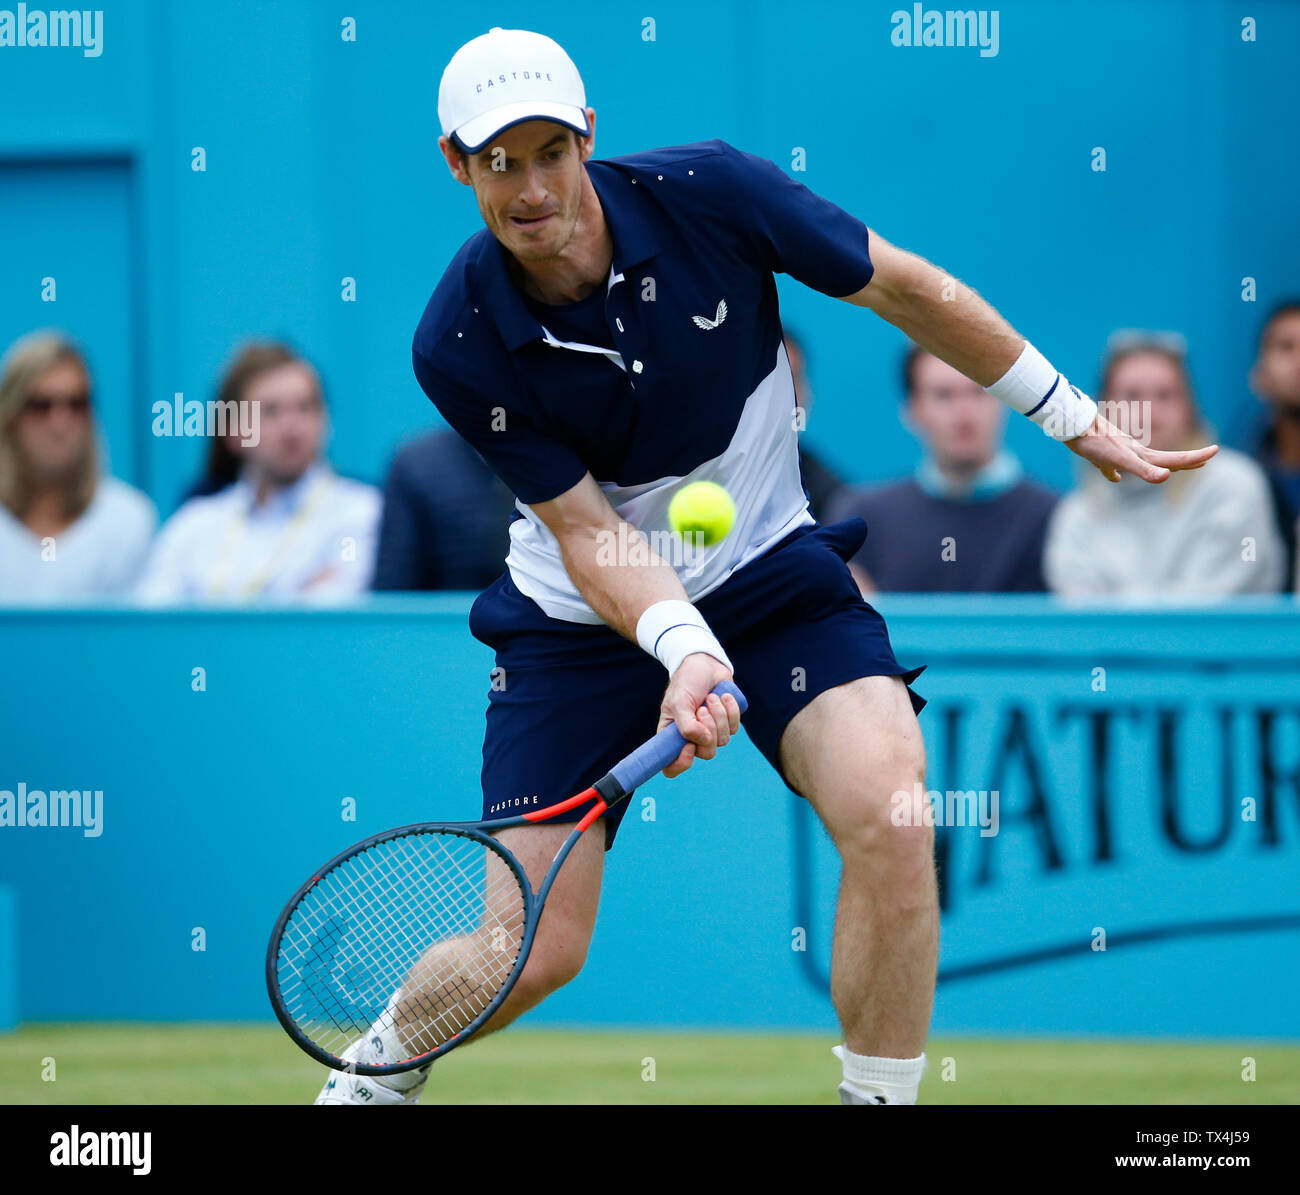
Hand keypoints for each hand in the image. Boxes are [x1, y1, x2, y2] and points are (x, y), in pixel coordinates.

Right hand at [656, 653, 742, 778]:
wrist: (705, 663)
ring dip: (719, 716)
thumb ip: (687, 725)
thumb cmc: (686, 681)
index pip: (671, 767)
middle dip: (708, 729)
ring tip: (711, 697)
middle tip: (702, 709)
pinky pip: (734, 728)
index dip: (680, 764)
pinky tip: (723, 696)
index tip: (688, 747)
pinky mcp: (727, 723)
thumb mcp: (679, 701)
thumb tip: (703, 741)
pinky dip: (731, 711)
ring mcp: (711, 732)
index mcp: (672, 736)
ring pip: (722, 741)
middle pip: (705, 754)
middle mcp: (691, 738)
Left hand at [1065, 412, 1217, 482]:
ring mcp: (1119, 452)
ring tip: (1169, 469)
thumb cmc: (1097, 444)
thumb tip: (1165, 477)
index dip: (1195, 458)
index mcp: (1141, 455)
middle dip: (1187, 460)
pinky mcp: (1102, 454)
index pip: (1174, 459)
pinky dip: (1115, 472)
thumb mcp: (1121, 459)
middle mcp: (1134, 452)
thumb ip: (1144, 469)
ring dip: (1159, 465)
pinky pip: (1113, 466)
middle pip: (1165, 459)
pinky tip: (1113, 477)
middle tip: (1208, 457)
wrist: (1074, 428)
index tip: (1216, 450)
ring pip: (1143, 461)